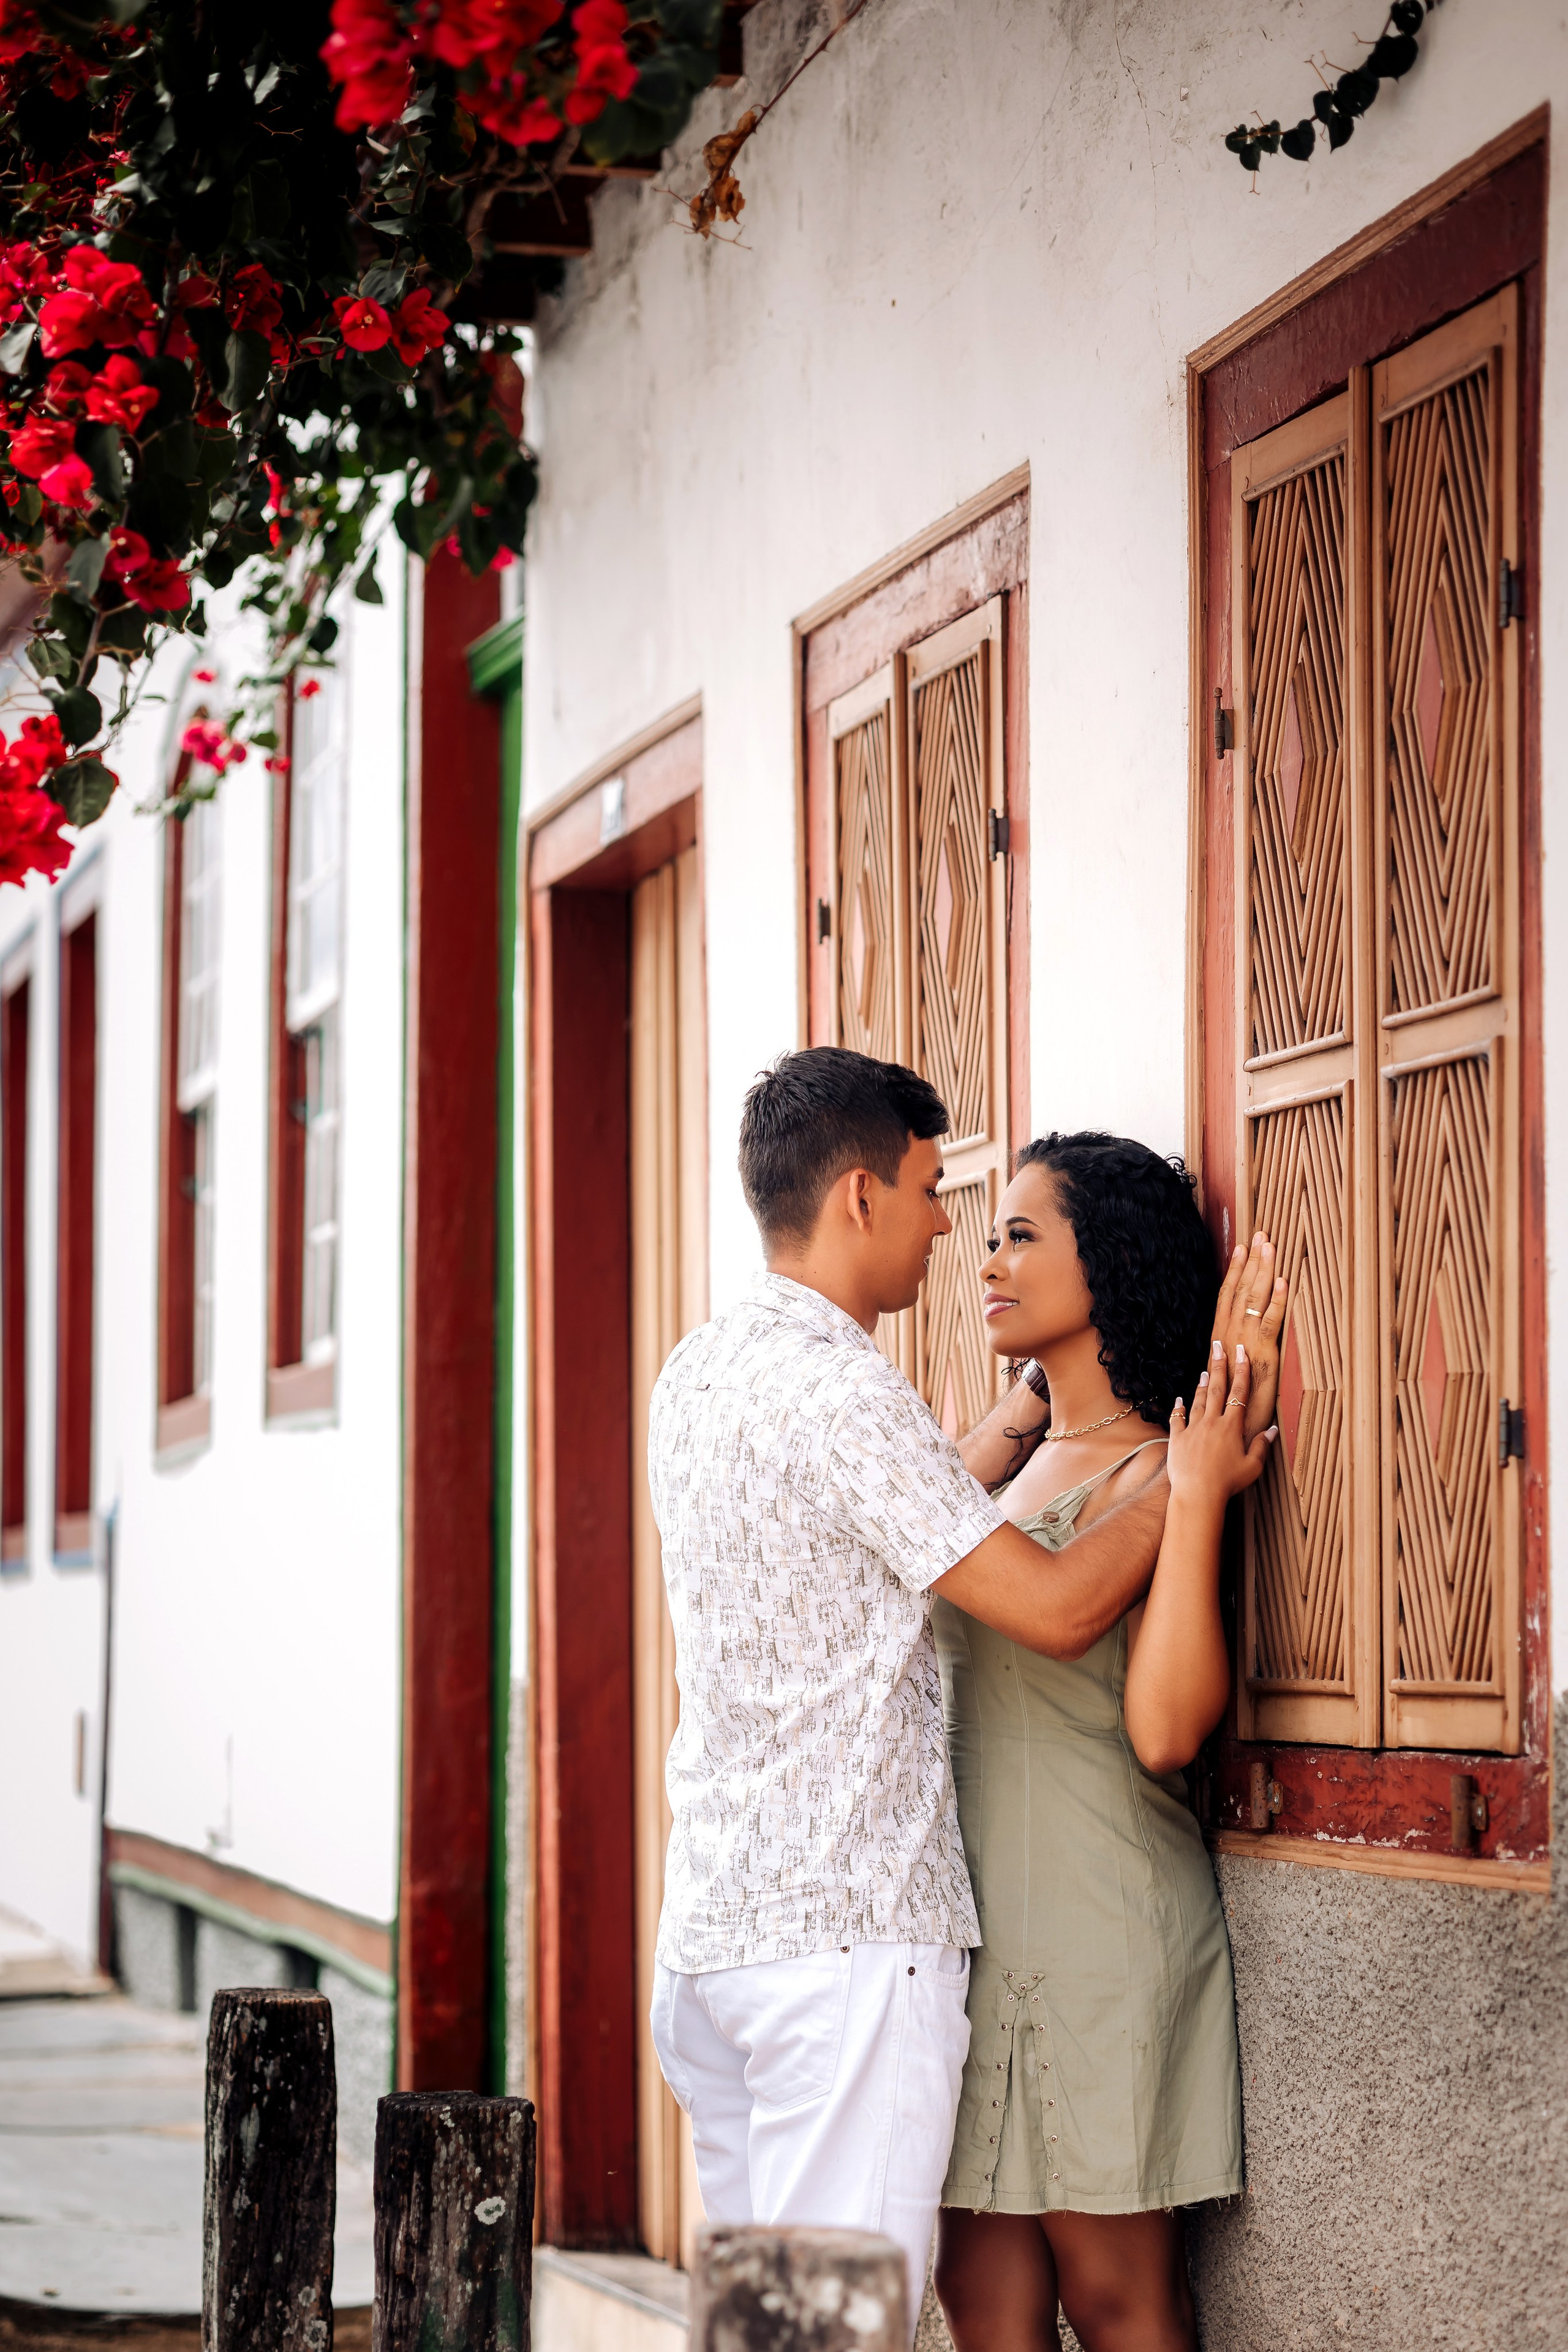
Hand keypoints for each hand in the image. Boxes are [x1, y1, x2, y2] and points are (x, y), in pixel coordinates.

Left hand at [1168, 1340, 1275, 1511]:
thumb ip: (1262, 1446)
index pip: (1239, 1393)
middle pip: (1217, 1389)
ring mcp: (1193, 1429)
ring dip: (1203, 1385)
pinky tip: (1180, 1399)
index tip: (1242, 1353)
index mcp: (1232, 1427)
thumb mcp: (1252, 1466)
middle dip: (1220, 1366)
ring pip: (1199, 1401)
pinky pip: (1178, 1419)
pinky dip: (1179, 1407)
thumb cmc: (1228, 1483)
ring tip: (1206, 1371)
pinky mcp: (1178, 1439)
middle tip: (1219, 1346)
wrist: (1198, 1493)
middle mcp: (1212, 1422)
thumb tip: (1273, 1429)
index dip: (1242, 1371)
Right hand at [1213, 1231, 1287, 1443]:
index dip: (1235, 1269)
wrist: (1229, 1430)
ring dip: (1264, 1272)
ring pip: (1254, 1300)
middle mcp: (1229, 1335)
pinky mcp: (1262, 1355)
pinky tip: (1284, 1282)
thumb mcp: (1230, 1372)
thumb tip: (1233, 1339)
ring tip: (1271, 1247)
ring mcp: (1244, 1343)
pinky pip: (1270, 1322)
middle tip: (1261, 1234)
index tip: (1241, 1246)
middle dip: (1252, 1261)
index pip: (1227, 1294)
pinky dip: (1277, 1301)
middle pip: (1241, 1290)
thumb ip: (1232, 1352)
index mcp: (1221, 1336)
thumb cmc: (1230, 1403)